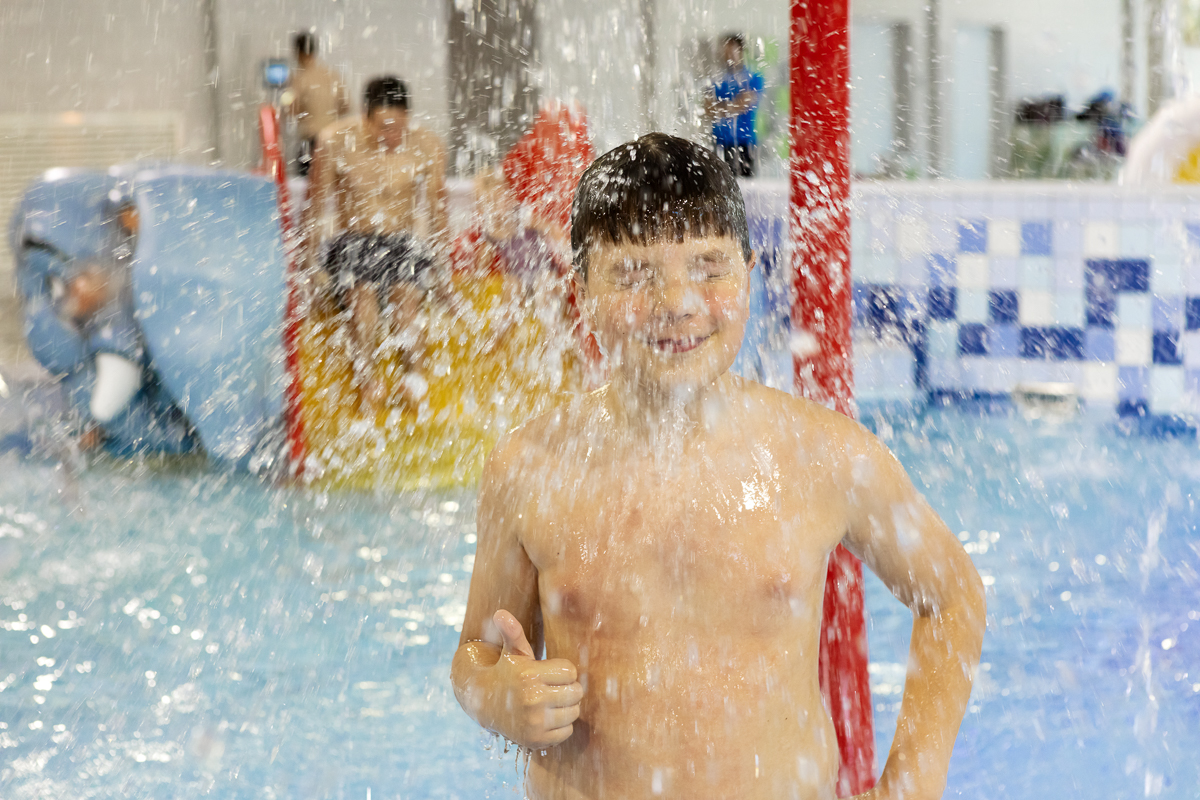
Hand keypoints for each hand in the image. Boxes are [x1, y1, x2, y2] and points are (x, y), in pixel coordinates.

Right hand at [490, 609, 582, 749]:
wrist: (486, 704)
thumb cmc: (507, 672)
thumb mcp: (512, 651)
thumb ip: (513, 632)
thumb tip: (500, 613)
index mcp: (529, 674)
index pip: (571, 672)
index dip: (563, 671)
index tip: (551, 672)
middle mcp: (532, 699)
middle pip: (576, 692)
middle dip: (568, 688)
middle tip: (554, 687)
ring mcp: (534, 722)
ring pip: (574, 712)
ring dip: (567, 707)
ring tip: (551, 702)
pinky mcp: (536, 740)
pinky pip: (567, 731)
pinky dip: (562, 726)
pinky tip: (548, 717)